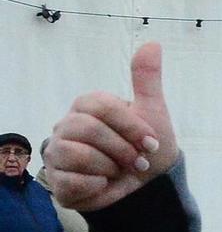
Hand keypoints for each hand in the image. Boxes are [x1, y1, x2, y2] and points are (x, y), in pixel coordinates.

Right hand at [45, 43, 178, 211]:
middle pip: (86, 129)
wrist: (149, 188)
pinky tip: (104, 184)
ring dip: (110, 167)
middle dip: (122, 149)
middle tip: (137, 160)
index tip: (151, 142)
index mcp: (86, 107)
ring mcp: (58, 154)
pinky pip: (72, 181)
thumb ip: (147, 79)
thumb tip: (152, 43)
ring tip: (119, 171)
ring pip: (75, 154)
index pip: (99, 106)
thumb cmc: (149, 148)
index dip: (130, 126)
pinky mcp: (58, 182)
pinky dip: (97, 186)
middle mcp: (66, 127)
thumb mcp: (153, 112)